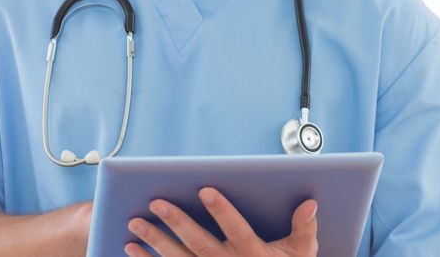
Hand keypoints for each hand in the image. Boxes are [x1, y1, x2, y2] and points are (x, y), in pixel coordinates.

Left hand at [124, 187, 317, 256]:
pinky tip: (130, 247)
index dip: (222, 211)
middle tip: (155, 202)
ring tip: (134, 224)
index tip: (205, 190)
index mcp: (255, 255)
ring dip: (155, 241)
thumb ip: (305, 229)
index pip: (237, 230)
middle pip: (200, 244)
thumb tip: (309, 203)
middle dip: (177, 223)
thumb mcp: (302, 254)